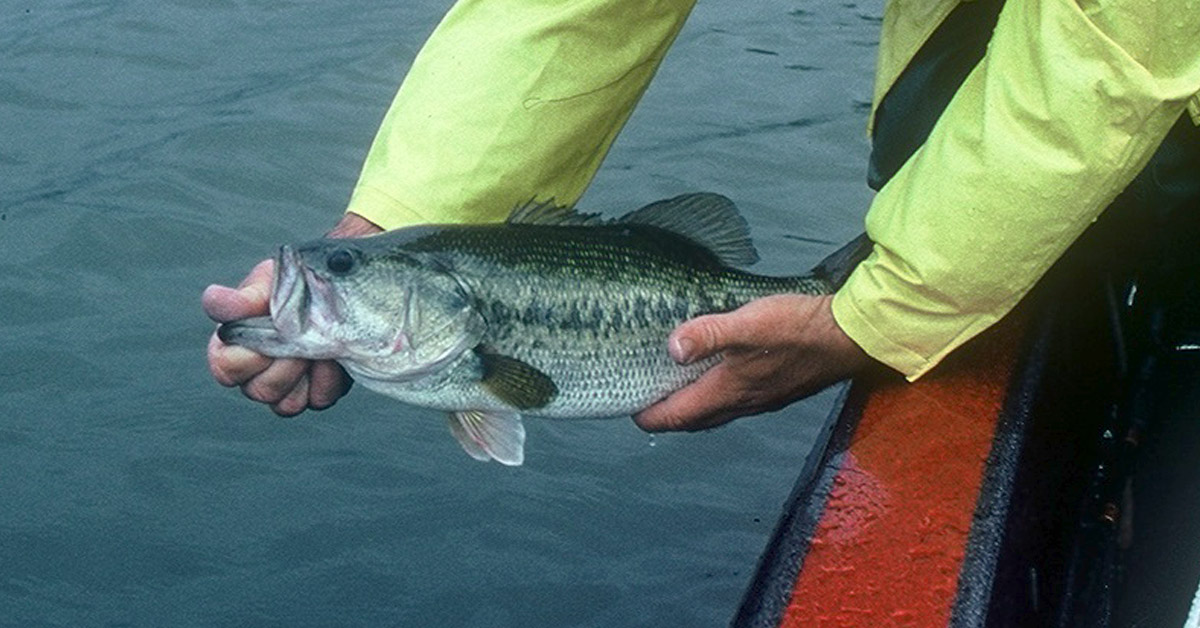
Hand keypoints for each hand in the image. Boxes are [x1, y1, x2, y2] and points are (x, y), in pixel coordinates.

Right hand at [203, 212, 382, 415]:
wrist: (337, 291)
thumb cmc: (293, 283)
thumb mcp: (269, 282)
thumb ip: (243, 297)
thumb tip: (214, 300)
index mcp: (233, 344)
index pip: (225, 367)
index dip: (248, 356)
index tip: (271, 332)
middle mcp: (254, 372)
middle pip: (258, 390)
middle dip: (286, 362)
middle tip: (302, 337)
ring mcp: (285, 387)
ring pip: (285, 403)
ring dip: (307, 371)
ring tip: (320, 345)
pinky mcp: (314, 393)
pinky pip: (317, 400)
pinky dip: (329, 379)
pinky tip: (334, 358)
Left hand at [633, 294, 870, 431]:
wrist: (852, 337)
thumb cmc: (801, 329)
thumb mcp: (748, 323)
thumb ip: (708, 334)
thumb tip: (672, 348)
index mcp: (728, 392)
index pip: (676, 417)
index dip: (648, 416)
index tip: (628, 408)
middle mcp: (742, 403)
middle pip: (693, 420)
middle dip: (667, 414)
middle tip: (645, 397)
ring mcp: (762, 398)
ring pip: (716, 412)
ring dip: (692, 405)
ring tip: (675, 385)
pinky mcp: (778, 388)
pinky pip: (737, 401)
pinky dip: (717, 394)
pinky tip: (718, 372)